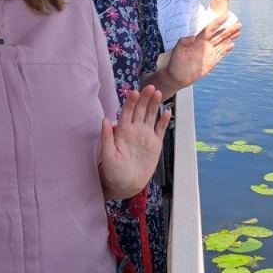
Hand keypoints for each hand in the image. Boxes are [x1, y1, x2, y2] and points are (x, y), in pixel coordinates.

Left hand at [98, 85, 170, 199]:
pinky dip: (164, 121)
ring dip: (154, 105)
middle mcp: (135, 130)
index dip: (131, 102)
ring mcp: (146, 136)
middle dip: (145, 98)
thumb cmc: (113, 171)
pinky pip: (160, 129)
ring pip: (151, 116)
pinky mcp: (155, 144)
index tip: (135, 92)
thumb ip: (106, 138)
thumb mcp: (107, 155)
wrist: (126, 184)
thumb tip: (104, 120)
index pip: (127, 112)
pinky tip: (168, 112)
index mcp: (123, 131)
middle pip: (140, 110)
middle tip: (150, 87)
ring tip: (158, 93)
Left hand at [167, 15, 242, 88]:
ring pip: (222, 43)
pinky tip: (232, 45)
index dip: (218, 22)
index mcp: (198, 41)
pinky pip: (221, 54)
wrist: (177, 77)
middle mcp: (206, 45)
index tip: (225, 16)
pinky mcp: (211, 62)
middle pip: (220, 35)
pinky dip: (227, 49)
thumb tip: (192, 37)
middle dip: (229, 30)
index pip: (210, 29)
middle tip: (239, 24)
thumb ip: (183, 42)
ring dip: (230, 37)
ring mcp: (209, 53)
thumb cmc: (175, 63)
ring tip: (239, 31)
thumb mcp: (178, 51)